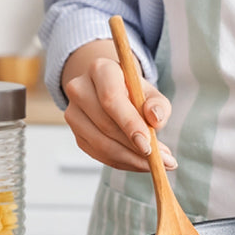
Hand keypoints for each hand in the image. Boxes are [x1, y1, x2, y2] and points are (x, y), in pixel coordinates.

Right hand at [61, 39, 175, 171]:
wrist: (112, 92)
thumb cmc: (135, 93)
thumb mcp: (151, 94)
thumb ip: (158, 105)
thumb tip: (155, 119)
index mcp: (100, 70)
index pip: (111, 99)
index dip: (129, 124)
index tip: (148, 146)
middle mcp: (79, 89)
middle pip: (105, 124)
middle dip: (134, 148)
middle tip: (161, 160)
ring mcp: (73, 112)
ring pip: (101, 144)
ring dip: (130, 159)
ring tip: (155, 163)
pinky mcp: (76, 133)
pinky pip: (98, 154)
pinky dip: (121, 162)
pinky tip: (139, 163)